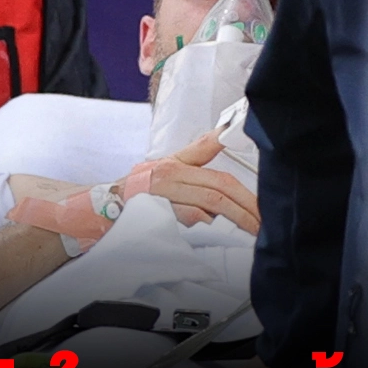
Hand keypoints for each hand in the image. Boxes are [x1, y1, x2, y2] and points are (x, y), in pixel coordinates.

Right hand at [122, 129, 260, 234]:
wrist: (106, 207)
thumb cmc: (142, 187)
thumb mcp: (171, 163)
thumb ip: (200, 150)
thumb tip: (225, 132)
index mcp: (177, 166)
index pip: (219, 177)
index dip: (243, 191)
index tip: (261, 204)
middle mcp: (170, 179)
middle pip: (217, 192)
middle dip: (244, 209)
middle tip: (261, 224)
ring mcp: (163, 199)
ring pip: (205, 207)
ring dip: (230, 220)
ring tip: (249, 231)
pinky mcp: (156, 218)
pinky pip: (187, 223)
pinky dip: (204, 228)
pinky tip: (218, 235)